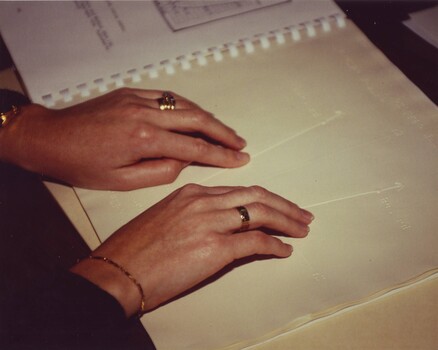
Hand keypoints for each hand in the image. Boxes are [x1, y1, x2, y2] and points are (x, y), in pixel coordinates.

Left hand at [0, 88, 248, 189]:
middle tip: (241, 143)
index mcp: (144, 139)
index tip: (240, 159)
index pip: (194, 147)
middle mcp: (145, 114)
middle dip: (223, 132)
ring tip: (225, 131)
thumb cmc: (82, 165)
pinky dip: (187, 107)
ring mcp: (138, 99)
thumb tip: (184, 161)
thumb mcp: (121, 181)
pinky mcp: (131, 93)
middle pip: (197, 120)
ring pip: (185, 105)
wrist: (50, 138)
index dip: (221, 155)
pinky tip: (196, 115)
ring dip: (208, 118)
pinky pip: (167, 97)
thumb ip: (160, 172)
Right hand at [71, 184, 313, 316]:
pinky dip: (275, 244)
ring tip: (301, 228)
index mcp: (192, 192)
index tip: (276, 204)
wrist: (117, 271)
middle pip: (256, 197)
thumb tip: (218, 223)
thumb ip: (193, 213)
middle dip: (284, 205)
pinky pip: (256, 241)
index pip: (238, 190)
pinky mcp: (215, 248)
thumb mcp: (164, 217)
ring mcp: (210, 223)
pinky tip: (284, 249)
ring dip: (287, 221)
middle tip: (301, 214)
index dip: (262, 197)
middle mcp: (204, 201)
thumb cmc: (133, 248)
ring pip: (261, 214)